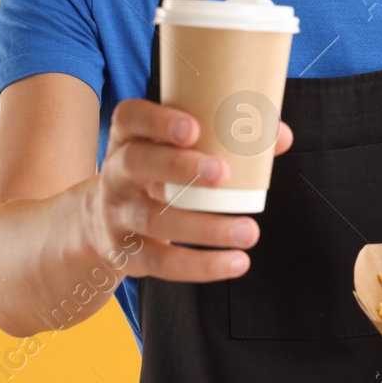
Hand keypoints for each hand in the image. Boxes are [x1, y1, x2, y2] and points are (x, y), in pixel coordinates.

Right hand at [86, 97, 292, 283]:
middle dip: (179, 167)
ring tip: (248, 231)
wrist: (101, 220)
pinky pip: (161, 262)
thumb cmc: (157, 172)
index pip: (130, 117)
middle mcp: (116, 172)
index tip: (193, 127)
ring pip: (154, 219)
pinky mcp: (125, 251)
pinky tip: (235, 262)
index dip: (158, 120)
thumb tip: (280, 135)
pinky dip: (201, 265)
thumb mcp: (173, 150)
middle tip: (222, 174)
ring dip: (205, 228)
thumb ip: (225, 137)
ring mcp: (116, 213)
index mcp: (128, 137)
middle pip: (137, 163)